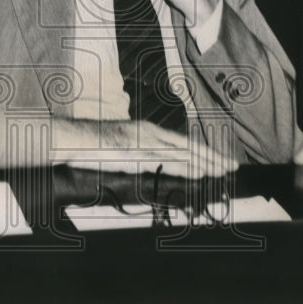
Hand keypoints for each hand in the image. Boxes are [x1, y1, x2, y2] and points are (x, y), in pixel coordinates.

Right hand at [53, 120, 238, 178]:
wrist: (71, 138)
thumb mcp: (120, 148)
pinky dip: (183, 167)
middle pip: (187, 147)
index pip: (181, 144)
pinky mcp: (134, 153)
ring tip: (222, 171)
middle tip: (232, 166)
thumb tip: (153, 166)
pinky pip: (164, 161)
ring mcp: (143, 143)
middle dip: (211, 157)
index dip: (202, 152)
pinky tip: (197, 172)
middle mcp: (149, 134)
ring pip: (180, 154)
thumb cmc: (91, 146)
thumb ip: (138, 155)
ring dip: (203, 163)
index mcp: (147, 131)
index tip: (220, 161)